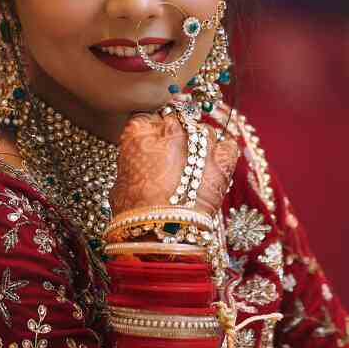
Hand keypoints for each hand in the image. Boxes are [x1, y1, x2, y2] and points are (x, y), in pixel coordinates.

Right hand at [108, 105, 239, 217]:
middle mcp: (172, 128)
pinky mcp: (223, 158)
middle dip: (176, 136)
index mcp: (141, 129)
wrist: (163, 230)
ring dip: (200, 145)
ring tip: (195, 168)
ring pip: (203, 131)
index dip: (153, 133)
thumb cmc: (135, 211)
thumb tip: (140, 163)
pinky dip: (223, 153)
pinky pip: (228, 145)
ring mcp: (201, 140)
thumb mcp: (120, 180)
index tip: (154, 146)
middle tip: (174, 159)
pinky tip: (214, 166)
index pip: (148, 117)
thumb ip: (133, 161)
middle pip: (177, 120)